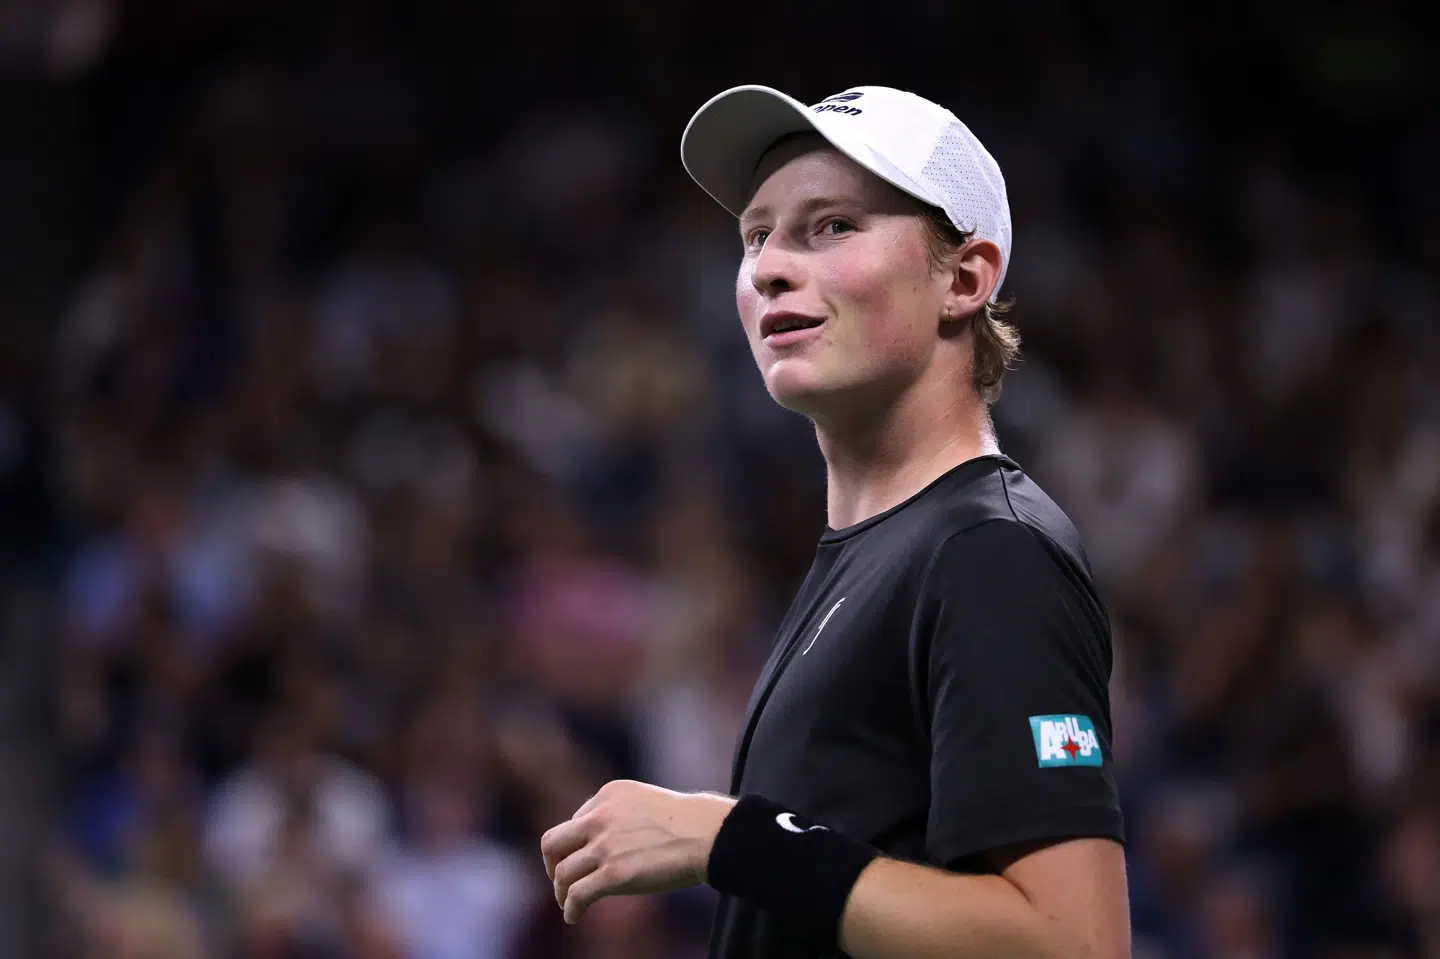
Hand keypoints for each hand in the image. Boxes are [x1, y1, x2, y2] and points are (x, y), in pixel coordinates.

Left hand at [540, 779, 735, 923]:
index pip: (576, 821)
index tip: (582, 860)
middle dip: (552, 865)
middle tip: (560, 880)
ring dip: (561, 893)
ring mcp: (605, 845)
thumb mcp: (645, 803)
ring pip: (563, 873)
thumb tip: (602, 842)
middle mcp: (600, 816)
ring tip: (568, 904)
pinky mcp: (614, 874)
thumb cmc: (687, 822)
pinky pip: (577, 895)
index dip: (576, 845)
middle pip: (552, 843)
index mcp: (609, 795)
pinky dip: (570, 909)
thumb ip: (620, 815)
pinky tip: (574, 916)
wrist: (708, 834)